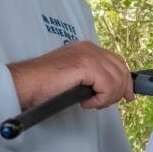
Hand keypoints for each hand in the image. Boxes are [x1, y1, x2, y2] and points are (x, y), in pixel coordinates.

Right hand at [6, 40, 132, 111]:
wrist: (25, 84)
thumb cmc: (44, 84)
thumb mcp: (75, 78)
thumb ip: (94, 78)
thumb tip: (114, 90)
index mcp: (87, 49)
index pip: (117, 62)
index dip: (125, 80)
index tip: (127, 95)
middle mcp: (89, 48)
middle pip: (121, 70)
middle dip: (119, 91)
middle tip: (103, 103)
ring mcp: (87, 55)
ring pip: (116, 80)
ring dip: (107, 98)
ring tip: (91, 103)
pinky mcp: (85, 66)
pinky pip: (107, 86)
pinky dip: (100, 99)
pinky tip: (86, 102)